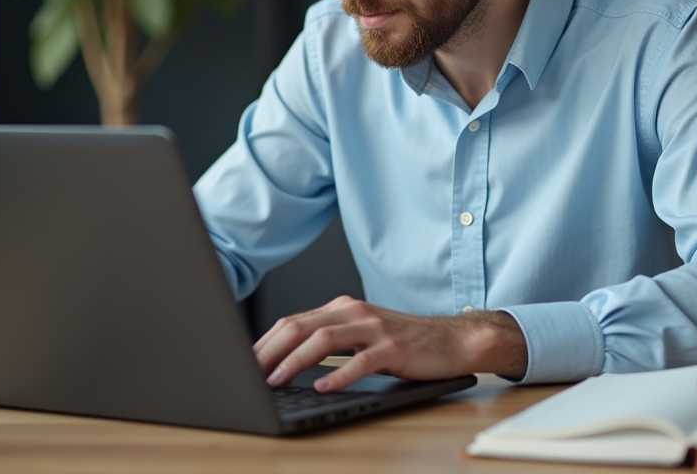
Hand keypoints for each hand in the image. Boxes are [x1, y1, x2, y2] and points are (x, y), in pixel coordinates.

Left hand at [253, 295, 527, 391]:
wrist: (452, 340)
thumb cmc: (404, 343)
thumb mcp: (361, 335)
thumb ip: (329, 340)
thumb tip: (285, 360)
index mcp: (342, 309)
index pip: (293, 321)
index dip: (265, 342)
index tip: (245, 361)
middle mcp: (354, 312)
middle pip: (300, 326)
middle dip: (269, 350)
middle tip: (248, 372)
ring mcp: (374, 328)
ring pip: (324, 340)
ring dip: (295, 361)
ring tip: (275, 380)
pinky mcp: (393, 347)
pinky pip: (361, 361)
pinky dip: (338, 375)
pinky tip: (322, 387)